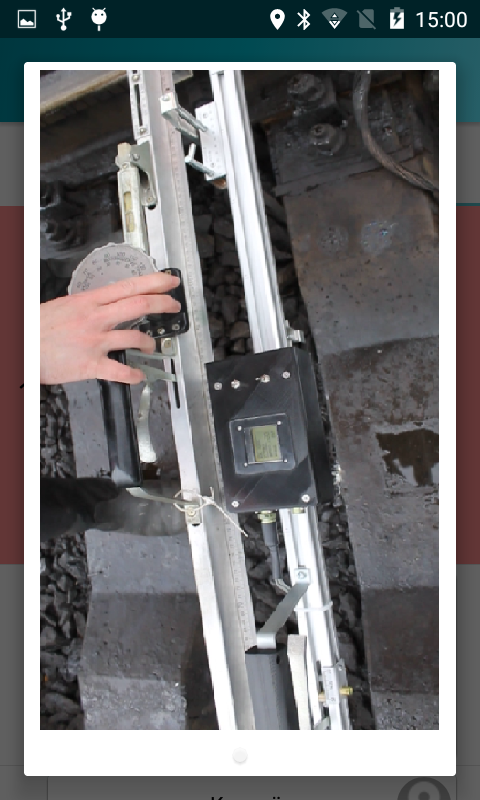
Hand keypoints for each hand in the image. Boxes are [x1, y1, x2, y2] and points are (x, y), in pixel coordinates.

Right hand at [40, 272, 180, 384]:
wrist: (23, 348)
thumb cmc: (39, 328)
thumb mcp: (65, 306)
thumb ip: (90, 305)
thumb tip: (109, 304)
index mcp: (89, 301)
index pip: (129, 286)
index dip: (154, 282)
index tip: (170, 281)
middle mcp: (95, 318)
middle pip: (139, 305)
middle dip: (163, 304)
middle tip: (174, 306)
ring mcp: (95, 341)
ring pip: (135, 337)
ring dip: (150, 342)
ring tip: (152, 345)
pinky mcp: (91, 364)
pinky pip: (120, 370)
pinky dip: (134, 375)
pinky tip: (139, 376)